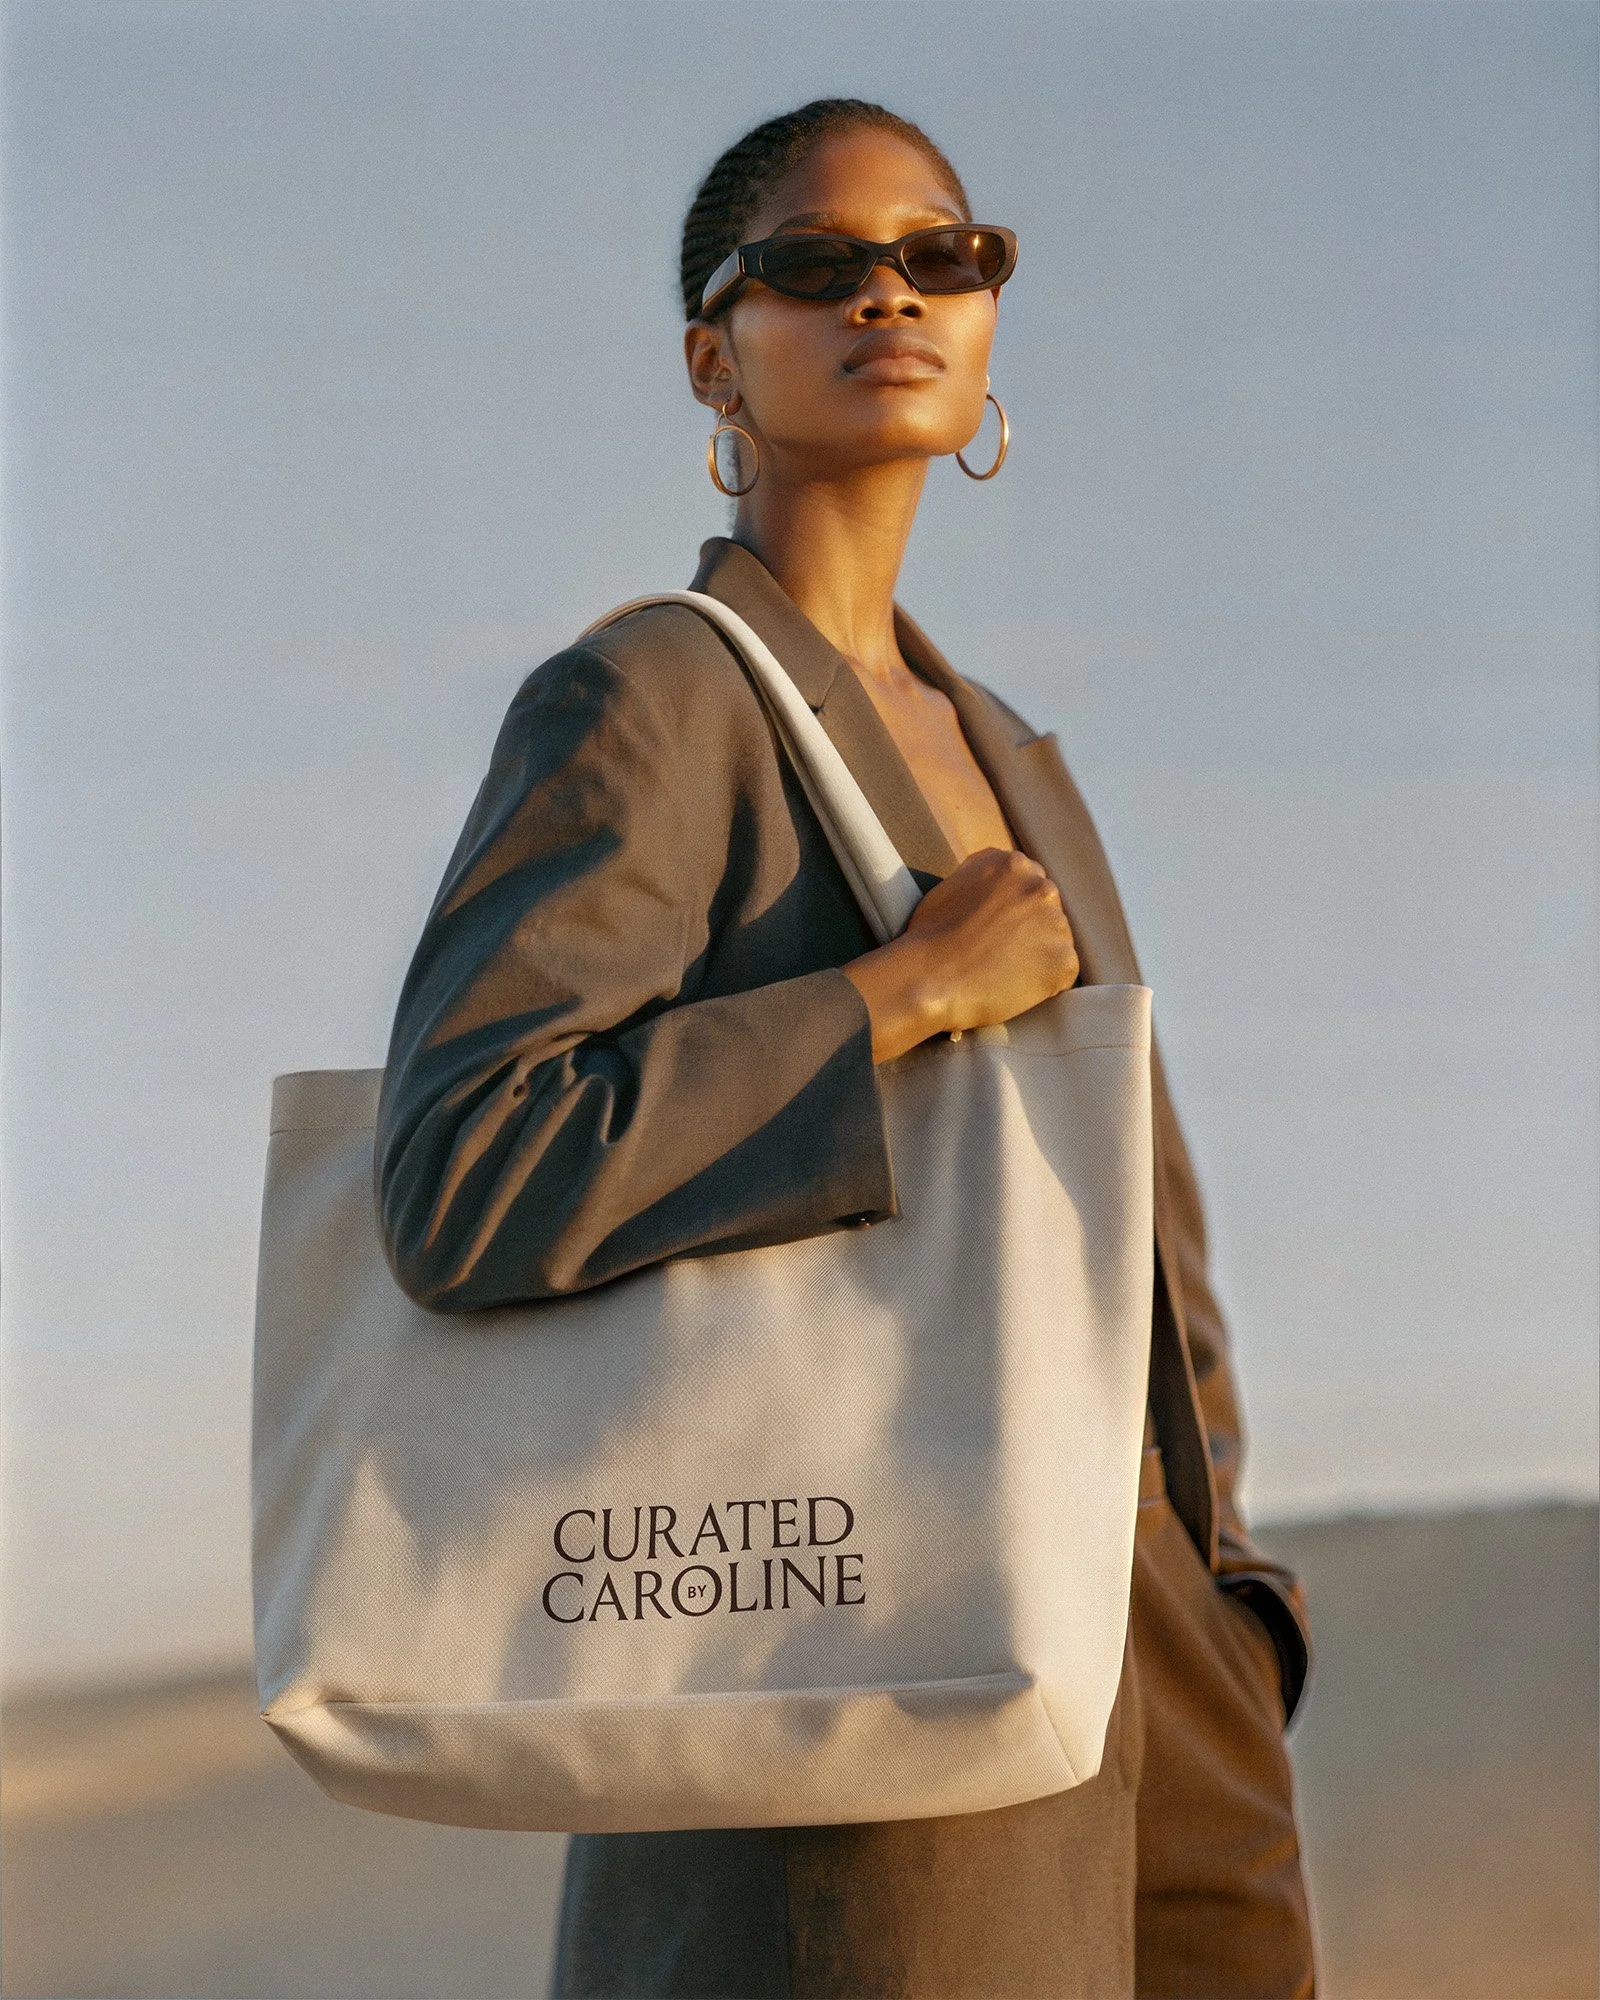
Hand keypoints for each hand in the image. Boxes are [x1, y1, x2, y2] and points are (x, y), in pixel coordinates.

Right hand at [841, 848, 1079, 1063]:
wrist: (928, 976)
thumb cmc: (928, 937)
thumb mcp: (952, 886)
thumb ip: (983, 881)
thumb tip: (994, 892)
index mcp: (1013, 864)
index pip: (1028, 886)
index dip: (1013, 913)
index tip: (997, 931)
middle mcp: (1041, 887)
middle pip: (1047, 910)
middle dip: (1030, 931)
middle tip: (1001, 955)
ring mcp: (1057, 924)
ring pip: (1057, 941)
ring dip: (1039, 957)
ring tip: (1004, 974)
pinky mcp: (1064, 961)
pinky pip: (1063, 974)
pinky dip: (1045, 985)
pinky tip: (1015, 988)